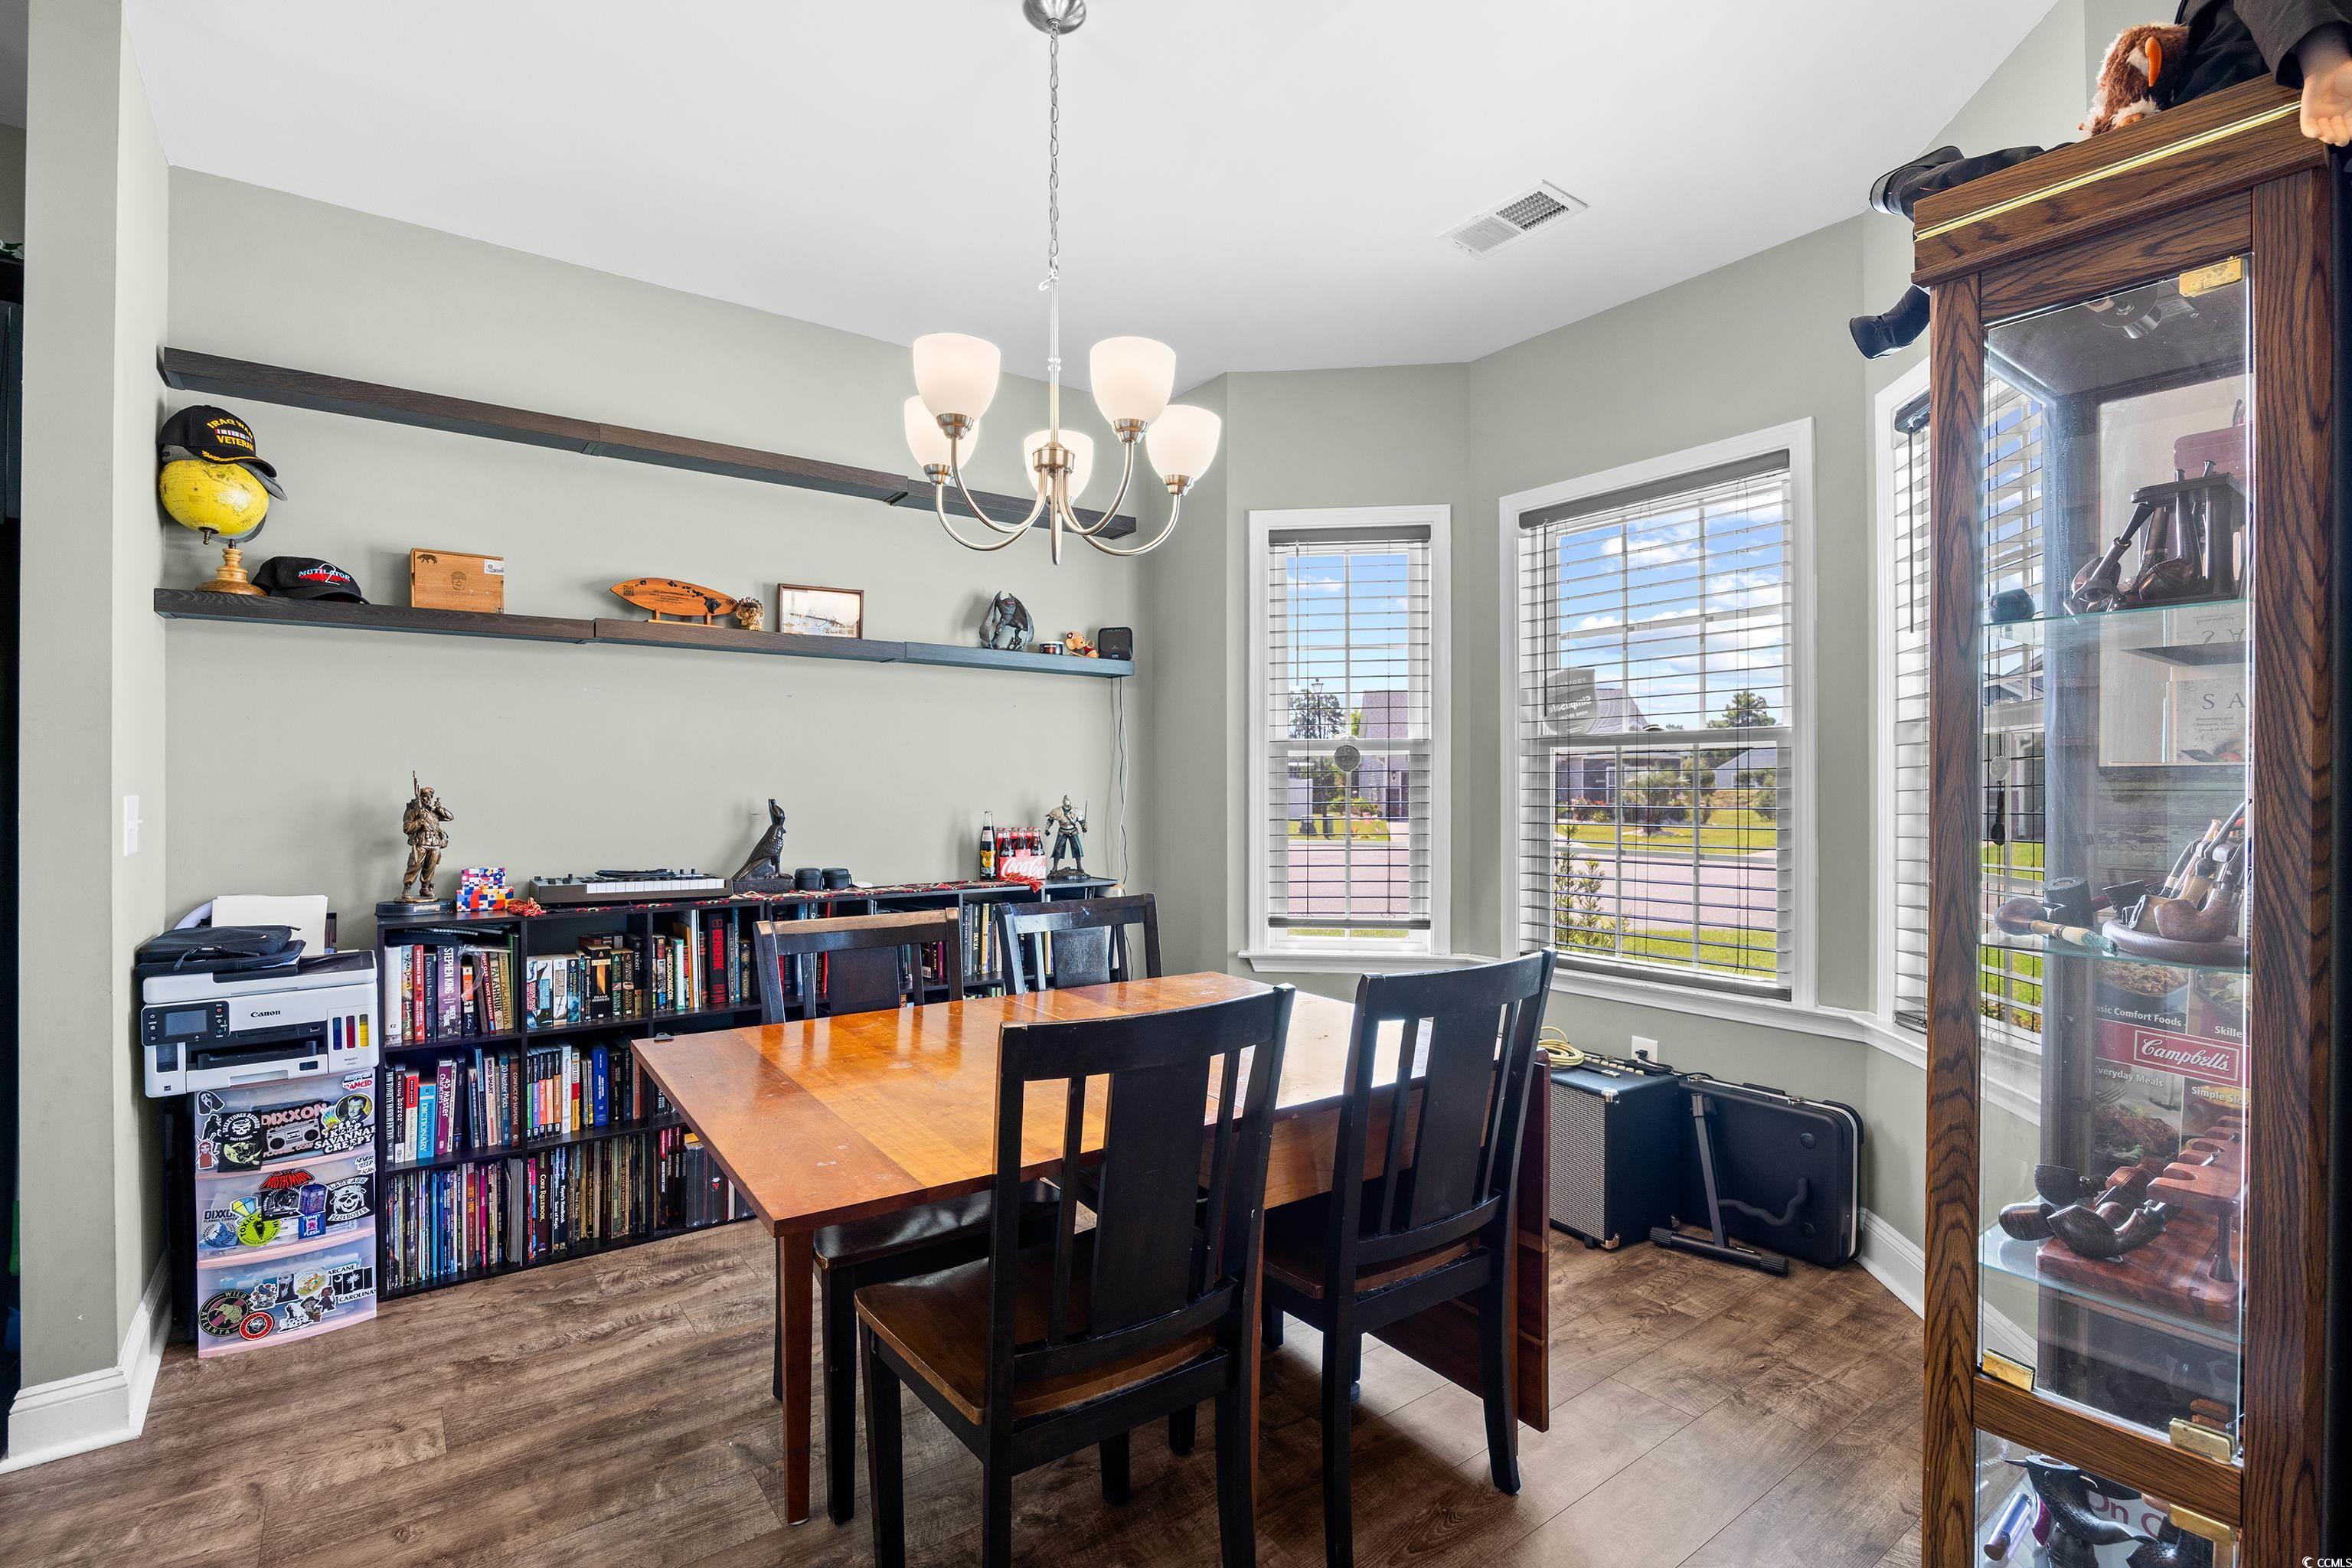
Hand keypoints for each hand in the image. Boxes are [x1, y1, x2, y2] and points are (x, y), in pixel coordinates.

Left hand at [2298, 29, 2351, 144]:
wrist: (2331, 66)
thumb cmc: (2349, 75)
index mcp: (2351, 115)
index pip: (2351, 131)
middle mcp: (2337, 119)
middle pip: (2340, 137)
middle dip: (2342, 137)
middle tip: (2343, 131)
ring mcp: (2322, 118)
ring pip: (2325, 136)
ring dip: (2330, 136)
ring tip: (2333, 129)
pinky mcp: (2309, 115)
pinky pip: (2308, 129)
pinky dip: (2313, 133)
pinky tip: (2318, 132)